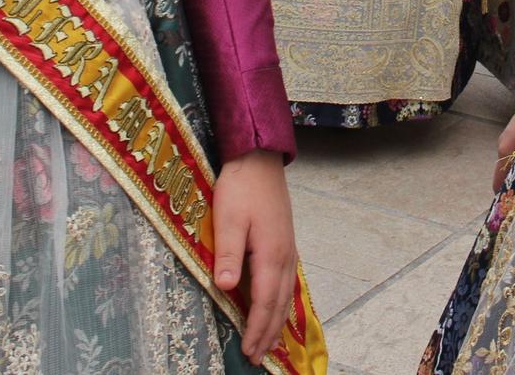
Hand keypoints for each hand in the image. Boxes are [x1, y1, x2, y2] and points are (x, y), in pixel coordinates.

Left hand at [212, 150, 298, 363]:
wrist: (259, 159)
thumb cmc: (240, 187)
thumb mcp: (227, 218)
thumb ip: (228, 253)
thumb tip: (226, 288)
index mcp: (271, 254)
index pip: (265, 302)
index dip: (257, 329)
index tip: (248, 352)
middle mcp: (285, 256)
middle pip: (279, 305)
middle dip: (268, 334)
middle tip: (257, 359)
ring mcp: (288, 249)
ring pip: (286, 296)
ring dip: (277, 322)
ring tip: (269, 344)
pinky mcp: (285, 243)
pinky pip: (287, 283)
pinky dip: (283, 303)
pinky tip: (278, 307)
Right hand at [495, 102, 514, 192]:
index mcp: (505, 150)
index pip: (498, 182)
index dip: (505, 197)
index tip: (514, 210)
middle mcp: (502, 146)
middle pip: (503, 174)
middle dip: (514, 187)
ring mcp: (506, 139)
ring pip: (509, 164)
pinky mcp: (513, 134)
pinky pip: (514, 154)